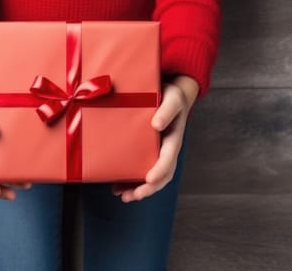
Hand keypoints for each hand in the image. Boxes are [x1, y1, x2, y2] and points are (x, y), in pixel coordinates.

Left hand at [112, 75, 198, 202]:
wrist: (170, 94)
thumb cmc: (171, 96)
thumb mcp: (172, 98)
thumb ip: (166, 110)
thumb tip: (156, 124)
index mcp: (174, 138)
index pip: (169, 158)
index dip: (160, 170)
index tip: (149, 179)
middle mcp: (166, 149)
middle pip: (162, 175)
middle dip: (148, 188)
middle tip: (133, 195)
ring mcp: (157, 152)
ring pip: (151, 177)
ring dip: (138, 189)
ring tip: (124, 196)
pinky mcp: (146, 151)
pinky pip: (140, 170)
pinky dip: (130, 181)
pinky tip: (117, 187)